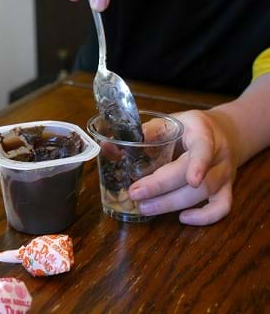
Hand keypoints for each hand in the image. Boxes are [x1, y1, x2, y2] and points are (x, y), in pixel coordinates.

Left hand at [128, 109, 238, 225]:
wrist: (224, 131)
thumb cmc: (189, 127)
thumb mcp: (171, 120)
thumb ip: (146, 132)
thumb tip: (111, 148)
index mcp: (202, 131)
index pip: (204, 147)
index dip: (199, 164)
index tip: (192, 180)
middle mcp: (218, 153)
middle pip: (196, 176)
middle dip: (163, 188)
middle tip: (135, 194)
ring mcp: (225, 173)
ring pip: (205, 194)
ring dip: (172, 204)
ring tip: (145, 207)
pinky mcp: (227, 188)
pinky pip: (222, 207)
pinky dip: (205, 217)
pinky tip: (183, 218)